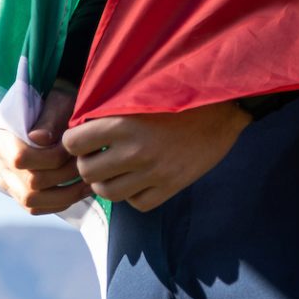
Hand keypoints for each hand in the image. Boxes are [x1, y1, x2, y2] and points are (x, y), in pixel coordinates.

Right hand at [0, 81, 91, 215]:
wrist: (59, 107)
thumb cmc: (59, 102)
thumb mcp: (58, 102)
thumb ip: (49, 119)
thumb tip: (38, 138)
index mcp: (4, 137)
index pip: (20, 158)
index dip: (50, 158)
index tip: (72, 147)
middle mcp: (0, 162)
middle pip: (29, 185)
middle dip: (63, 176)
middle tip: (86, 164)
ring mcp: (9, 180)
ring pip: (32, 202)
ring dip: (65, 194)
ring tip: (89, 182)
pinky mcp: (21, 191)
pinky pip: (37, 207)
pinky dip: (61, 202)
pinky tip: (82, 190)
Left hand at [63, 102, 251, 212]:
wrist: (225, 109)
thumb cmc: (181, 95)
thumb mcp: (143, 94)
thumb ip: (113, 109)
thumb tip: (81, 123)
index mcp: (123, 124)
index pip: (74, 143)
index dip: (75, 139)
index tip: (84, 136)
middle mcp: (134, 152)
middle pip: (87, 171)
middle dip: (89, 162)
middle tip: (100, 153)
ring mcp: (152, 174)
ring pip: (107, 193)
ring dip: (107, 181)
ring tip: (117, 168)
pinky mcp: (169, 188)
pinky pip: (135, 203)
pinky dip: (133, 194)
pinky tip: (140, 178)